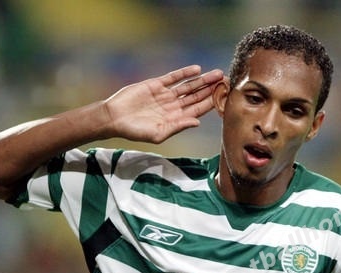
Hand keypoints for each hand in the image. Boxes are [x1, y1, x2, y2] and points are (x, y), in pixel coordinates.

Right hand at [102, 65, 223, 143]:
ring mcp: (165, 95)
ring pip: (188, 86)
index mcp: (176, 119)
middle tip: (226, 82)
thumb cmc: (135, 131)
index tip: (224, 97)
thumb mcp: (158, 133)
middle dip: (211, 89)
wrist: (114, 118)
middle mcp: (173, 106)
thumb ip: (178, 126)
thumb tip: (197, 122)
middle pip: (197, 96)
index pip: (198, 109)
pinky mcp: (155, 85)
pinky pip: (173, 78)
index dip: (212, 103)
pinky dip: (184, 73)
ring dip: (202, 80)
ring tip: (217, 74)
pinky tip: (196, 70)